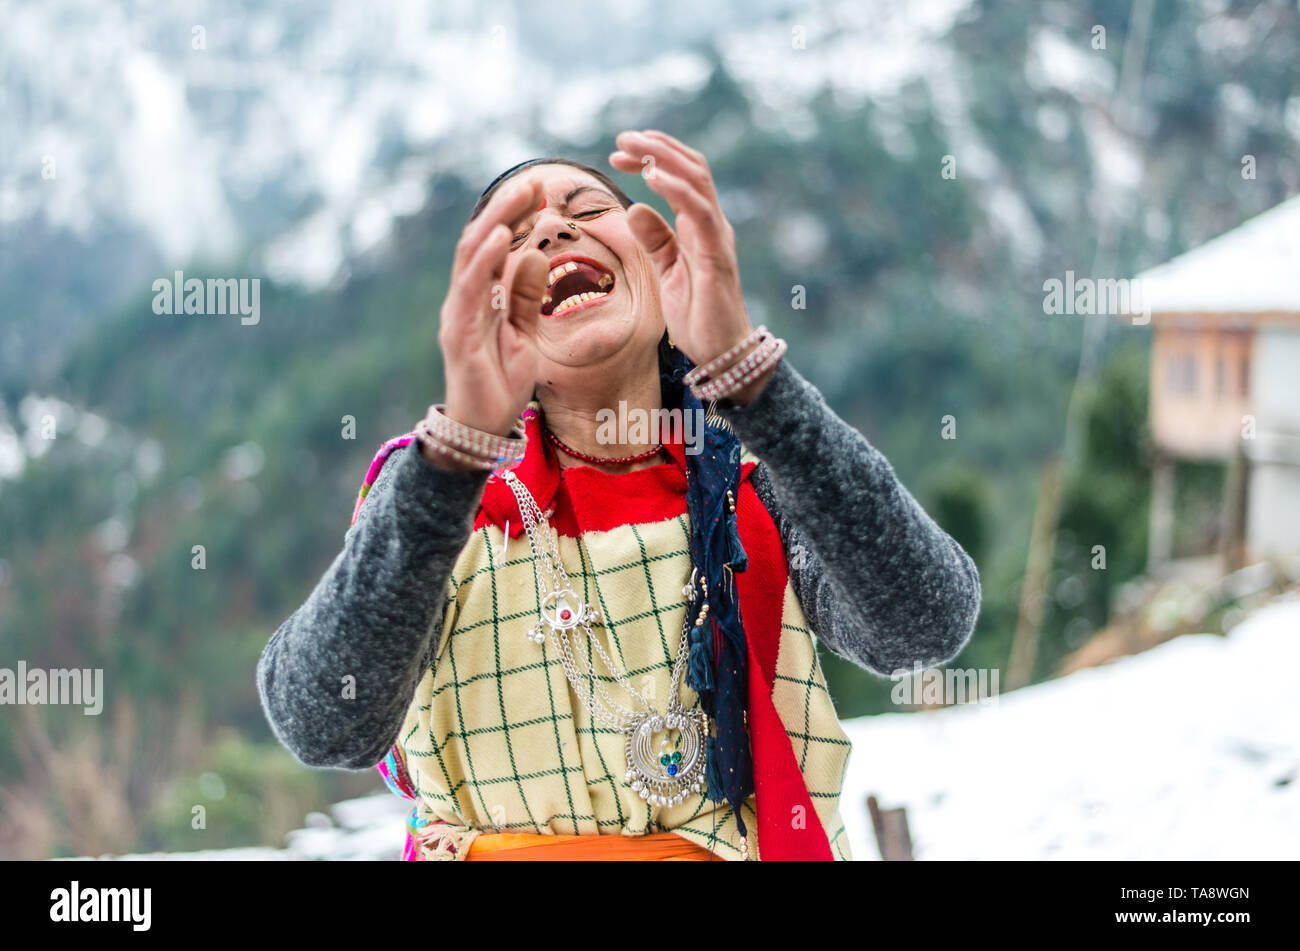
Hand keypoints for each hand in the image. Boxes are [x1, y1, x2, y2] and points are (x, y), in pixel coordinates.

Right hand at [437, 179, 548, 440]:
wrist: (482, 428)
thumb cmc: (500, 383)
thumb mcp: (524, 334)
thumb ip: (526, 297)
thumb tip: (536, 254)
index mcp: (479, 298)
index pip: (495, 248)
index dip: (514, 217)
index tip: (541, 192)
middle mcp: (464, 300)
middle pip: (480, 242)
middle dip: (506, 209)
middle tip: (533, 181)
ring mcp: (458, 315)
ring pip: (471, 258)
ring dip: (495, 223)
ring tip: (519, 195)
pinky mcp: (458, 335)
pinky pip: (470, 291)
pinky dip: (484, 261)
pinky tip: (500, 238)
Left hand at [609, 130, 773, 403]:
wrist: (722, 353)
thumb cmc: (697, 316)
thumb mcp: (666, 272)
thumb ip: (654, 240)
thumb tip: (632, 207)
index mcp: (698, 226)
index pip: (679, 176)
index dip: (651, 157)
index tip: (617, 154)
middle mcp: (711, 224)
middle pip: (690, 167)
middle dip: (655, 146)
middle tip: (621, 138)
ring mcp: (717, 236)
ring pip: (697, 179)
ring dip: (663, 158)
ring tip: (633, 147)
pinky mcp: (716, 254)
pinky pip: (700, 212)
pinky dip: (677, 189)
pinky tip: (653, 177)